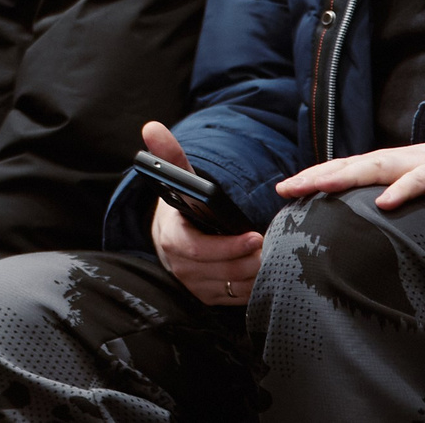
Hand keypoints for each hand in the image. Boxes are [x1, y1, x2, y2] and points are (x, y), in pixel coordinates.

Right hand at [142, 121, 264, 305]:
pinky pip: (238, 299)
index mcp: (172, 239)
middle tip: (273, 246)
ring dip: (256, 273)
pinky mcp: (208, 298)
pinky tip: (265, 271)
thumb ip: (169, 155)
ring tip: (273, 256)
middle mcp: (181, 266)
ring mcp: (194, 285)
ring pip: (233, 286)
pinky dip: (254, 287)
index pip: (199, 250)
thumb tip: (151, 126)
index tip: (255, 236)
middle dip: (251, 259)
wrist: (171, 235)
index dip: (228, 247)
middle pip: (223, 271)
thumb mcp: (177, 180)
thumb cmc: (182, 206)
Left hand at [277, 134, 424, 210]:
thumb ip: (371, 199)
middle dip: (313, 176)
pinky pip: (417, 183)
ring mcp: (409, 166)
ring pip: (373, 169)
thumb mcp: (395, 186)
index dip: (308, 178)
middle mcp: (385, 163)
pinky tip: (385, 202)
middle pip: (344, 167)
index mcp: (372, 167)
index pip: (334, 170)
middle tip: (285, 188)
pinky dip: (401, 190)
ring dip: (346, 176)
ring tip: (320, 185)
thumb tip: (342, 222)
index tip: (280, 190)